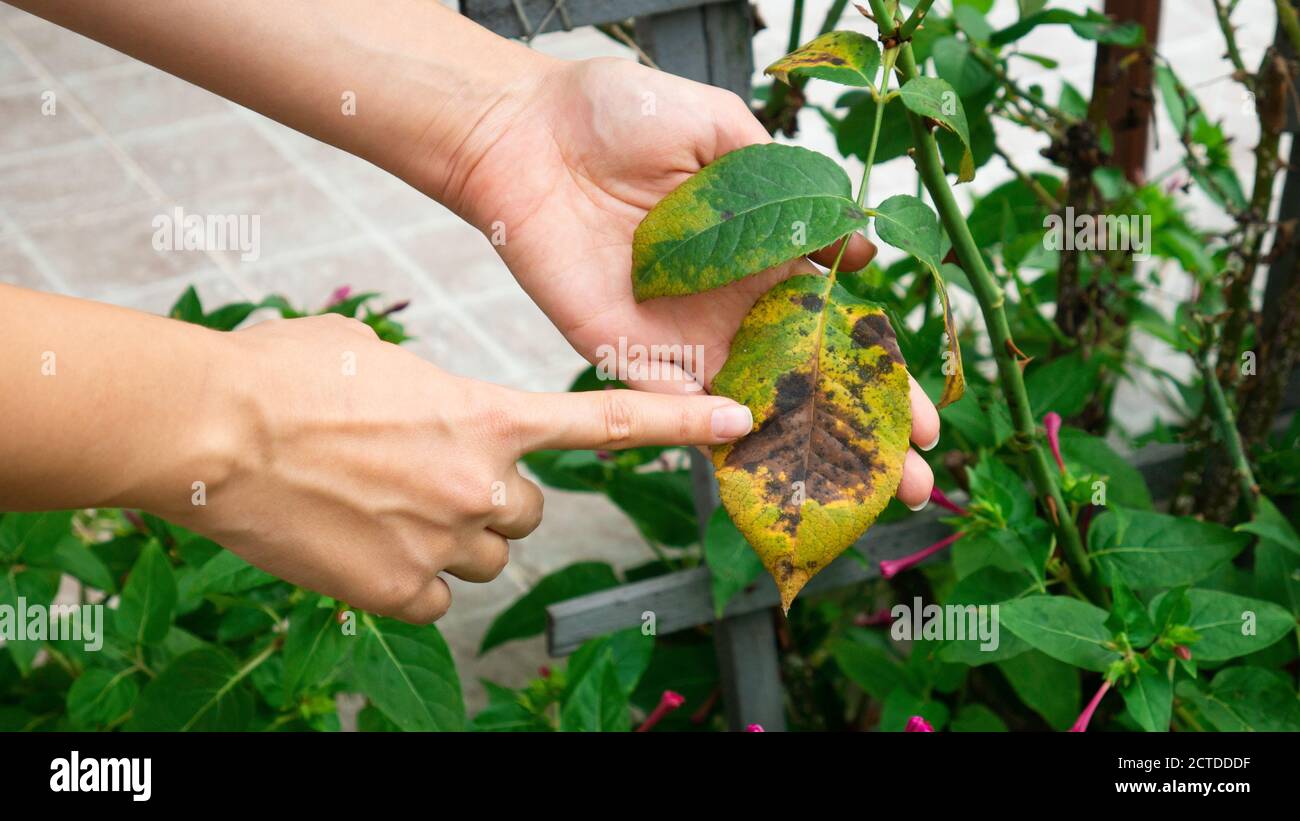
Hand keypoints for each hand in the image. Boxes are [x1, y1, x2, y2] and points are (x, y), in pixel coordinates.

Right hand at [150, 314, 754, 622]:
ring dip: (449, 537)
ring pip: (484, 555)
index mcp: (489, 415)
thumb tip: (437, 420)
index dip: (681, 421)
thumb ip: (441, 393)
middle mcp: (483, 483)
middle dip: (492, 498)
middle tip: (426, 476)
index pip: (608, 420)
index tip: (740, 423)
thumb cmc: (290, 375)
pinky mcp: (400, 591)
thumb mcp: (385, 358)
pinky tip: (359, 541)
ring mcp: (444, 542)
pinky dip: (405, 576)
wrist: (215, 429)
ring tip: (381, 504)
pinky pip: (433, 595)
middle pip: (530, 510)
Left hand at [442, 58, 939, 506]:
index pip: (834, 329)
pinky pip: (675, 408)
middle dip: (861, 433)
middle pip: (805, 384)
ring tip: (863, 496)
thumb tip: (857, 241)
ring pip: (752, 411)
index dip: (880, 373)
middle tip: (915, 480)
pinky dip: (717, 436)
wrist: (526, 129)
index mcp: (762, 255)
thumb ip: (790, 190)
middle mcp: (728, 305)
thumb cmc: (620, 114)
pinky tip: (772, 463)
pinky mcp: (623, 354)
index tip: (926, 415)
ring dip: (803, 455)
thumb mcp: (724, 132)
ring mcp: (678, 336)